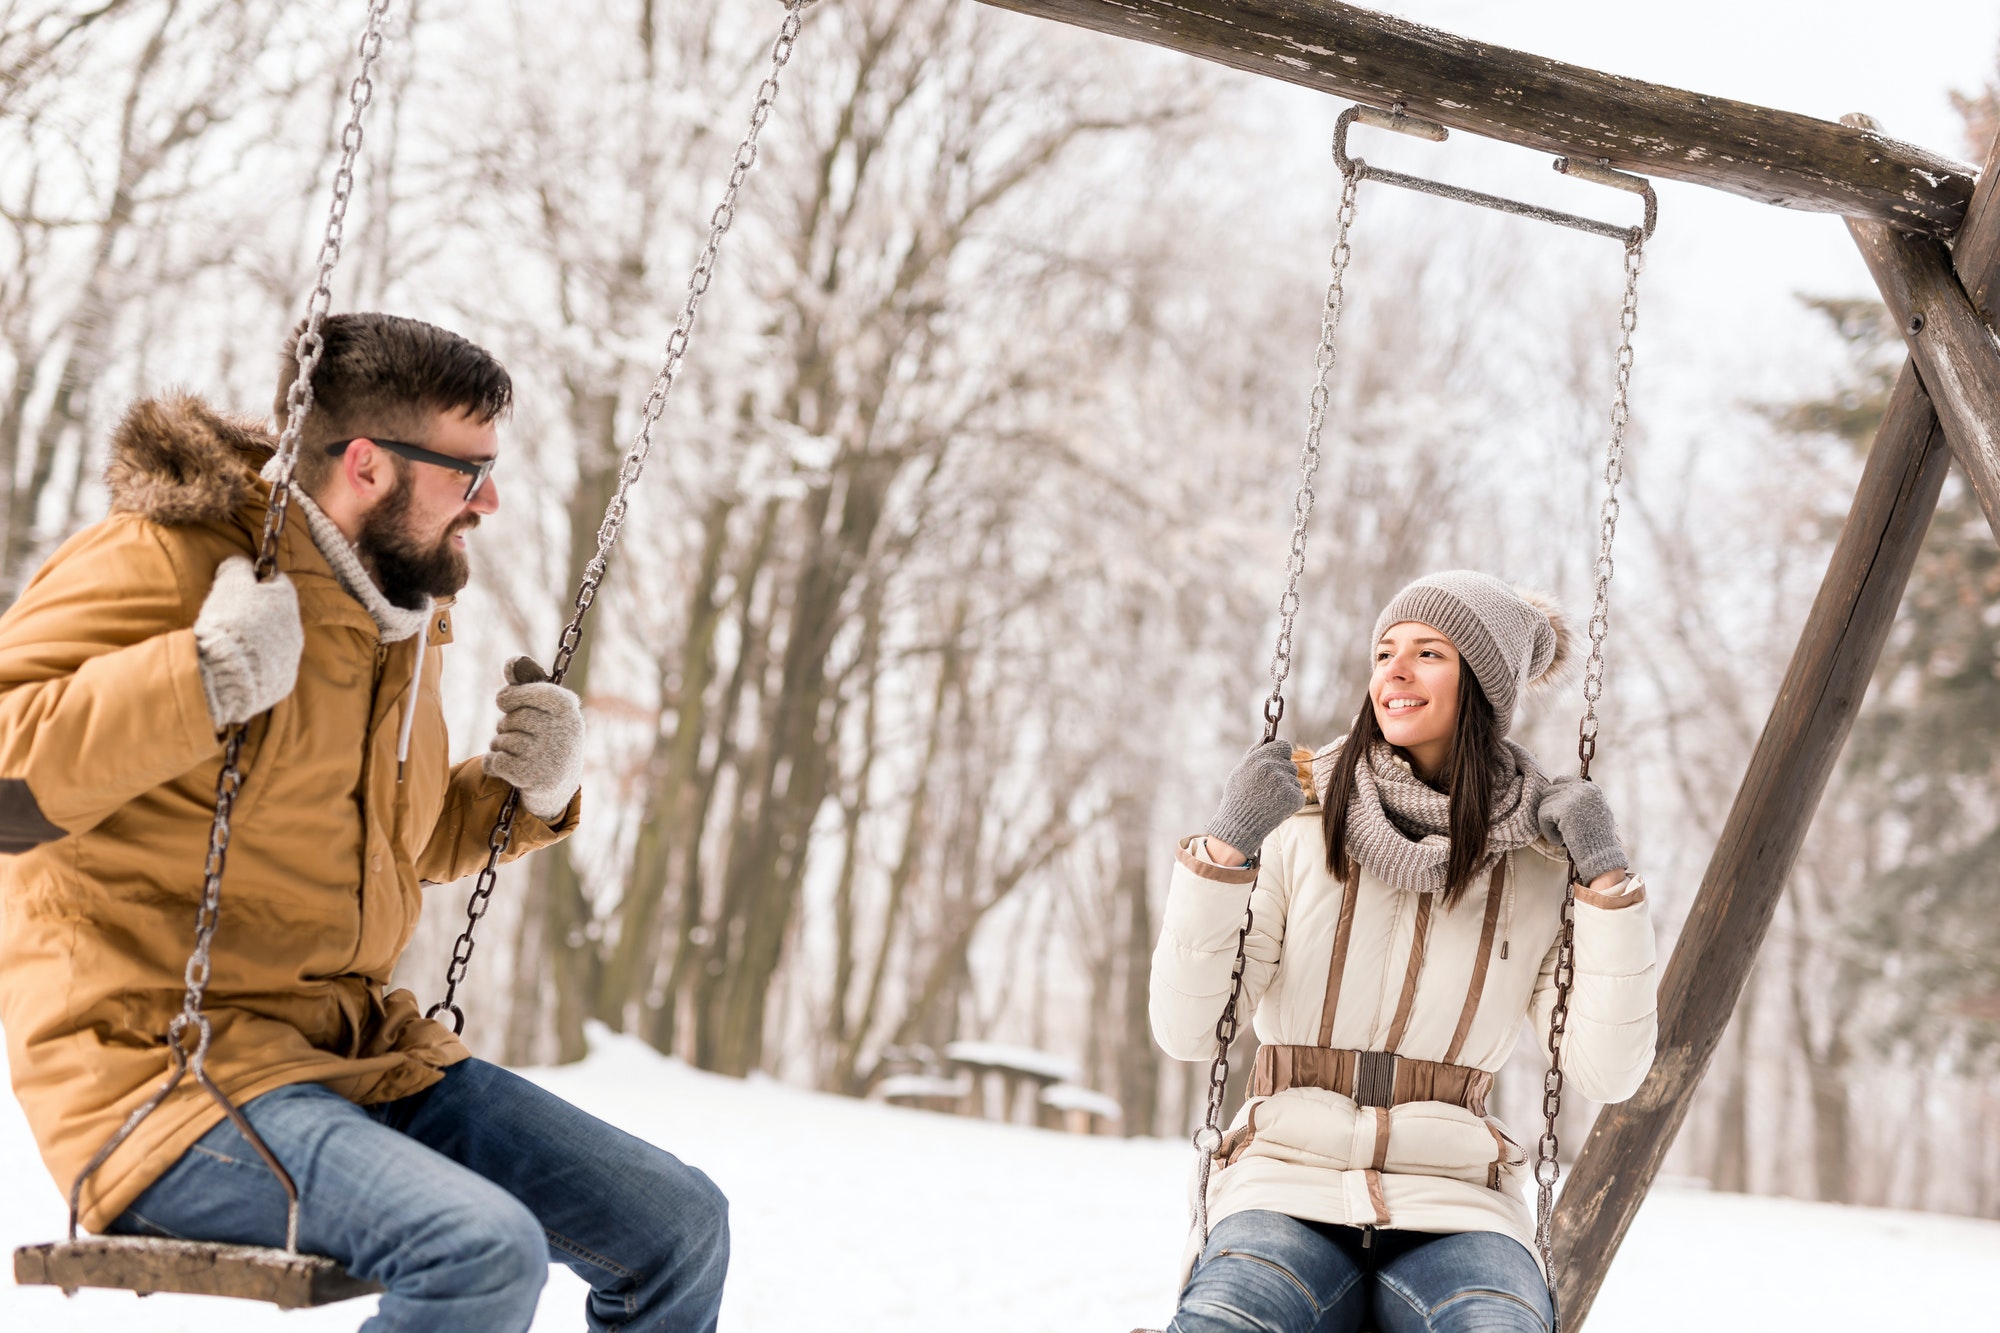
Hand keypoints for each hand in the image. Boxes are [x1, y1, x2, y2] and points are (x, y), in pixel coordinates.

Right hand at [192, 556, 302, 726]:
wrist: (227, 673)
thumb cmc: (228, 622)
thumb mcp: (229, 584)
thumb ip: (237, 567)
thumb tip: (240, 564)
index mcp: (287, 600)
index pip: (278, 581)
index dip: (256, 581)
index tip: (239, 586)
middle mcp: (296, 628)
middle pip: (277, 613)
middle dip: (257, 612)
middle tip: (230, 617)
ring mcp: (292, 657)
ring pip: (276, 641)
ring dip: (258, 639)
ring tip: (232, 644)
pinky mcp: (283, 681)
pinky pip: (271, 667)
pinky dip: (257, 663)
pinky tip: (238, 664)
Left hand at [482, 656, 582, 821]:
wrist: (560, 781)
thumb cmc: (549, 735)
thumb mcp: (546, 708)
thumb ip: (526, 685)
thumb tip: (511, 663)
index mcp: (566, 706)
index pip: (525, 692)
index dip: (509, 697)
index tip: (505, 702)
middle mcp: (562, 729)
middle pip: (510, 718)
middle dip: (506, 725)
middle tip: (520, 734)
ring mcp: (548, 754)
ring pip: (500, 740)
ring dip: (500, 745)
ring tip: (517, 751)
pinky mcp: (533, 777)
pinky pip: (494, 760)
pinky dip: (492, 763)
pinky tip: (506, 767)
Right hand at [1206, 738, 1305, 863]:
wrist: (1240, 825)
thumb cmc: (1238, 797)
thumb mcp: (1240, 771)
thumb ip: (1255, 752)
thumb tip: (1266, 737)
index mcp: (1260, 758)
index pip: (1284, 746)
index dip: (1281, 756)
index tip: (1275, 765)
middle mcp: (1273, 767)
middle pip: (1290, 765)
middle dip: (1283, 775)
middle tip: (1267, 789)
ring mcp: (1285, 782)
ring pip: (1295, 781)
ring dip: (1286, 790)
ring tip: (1269, 800)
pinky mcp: (1294, 798)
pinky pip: (1299, 795)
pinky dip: (1291, 802)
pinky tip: (1276, 808)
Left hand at [1536, 776, 1627, 883]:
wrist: (1602, 854)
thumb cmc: (1599, 839)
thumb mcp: (1595, 813)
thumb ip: (1581, 801)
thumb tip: (1558, 793)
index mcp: (1591, 788)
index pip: (1560, 781)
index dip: (1556, 798)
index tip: (1558, 814)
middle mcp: (1582, 788)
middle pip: (1549, 792)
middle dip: (1550, 811)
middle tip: (1559, 828)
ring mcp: (1573, 797)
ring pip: (1544, 804)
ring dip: (1548, 822)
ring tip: (1561, 836)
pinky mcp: (1563, 809)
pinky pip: (1542, 815)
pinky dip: (1547, 831)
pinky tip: (1558, 841)